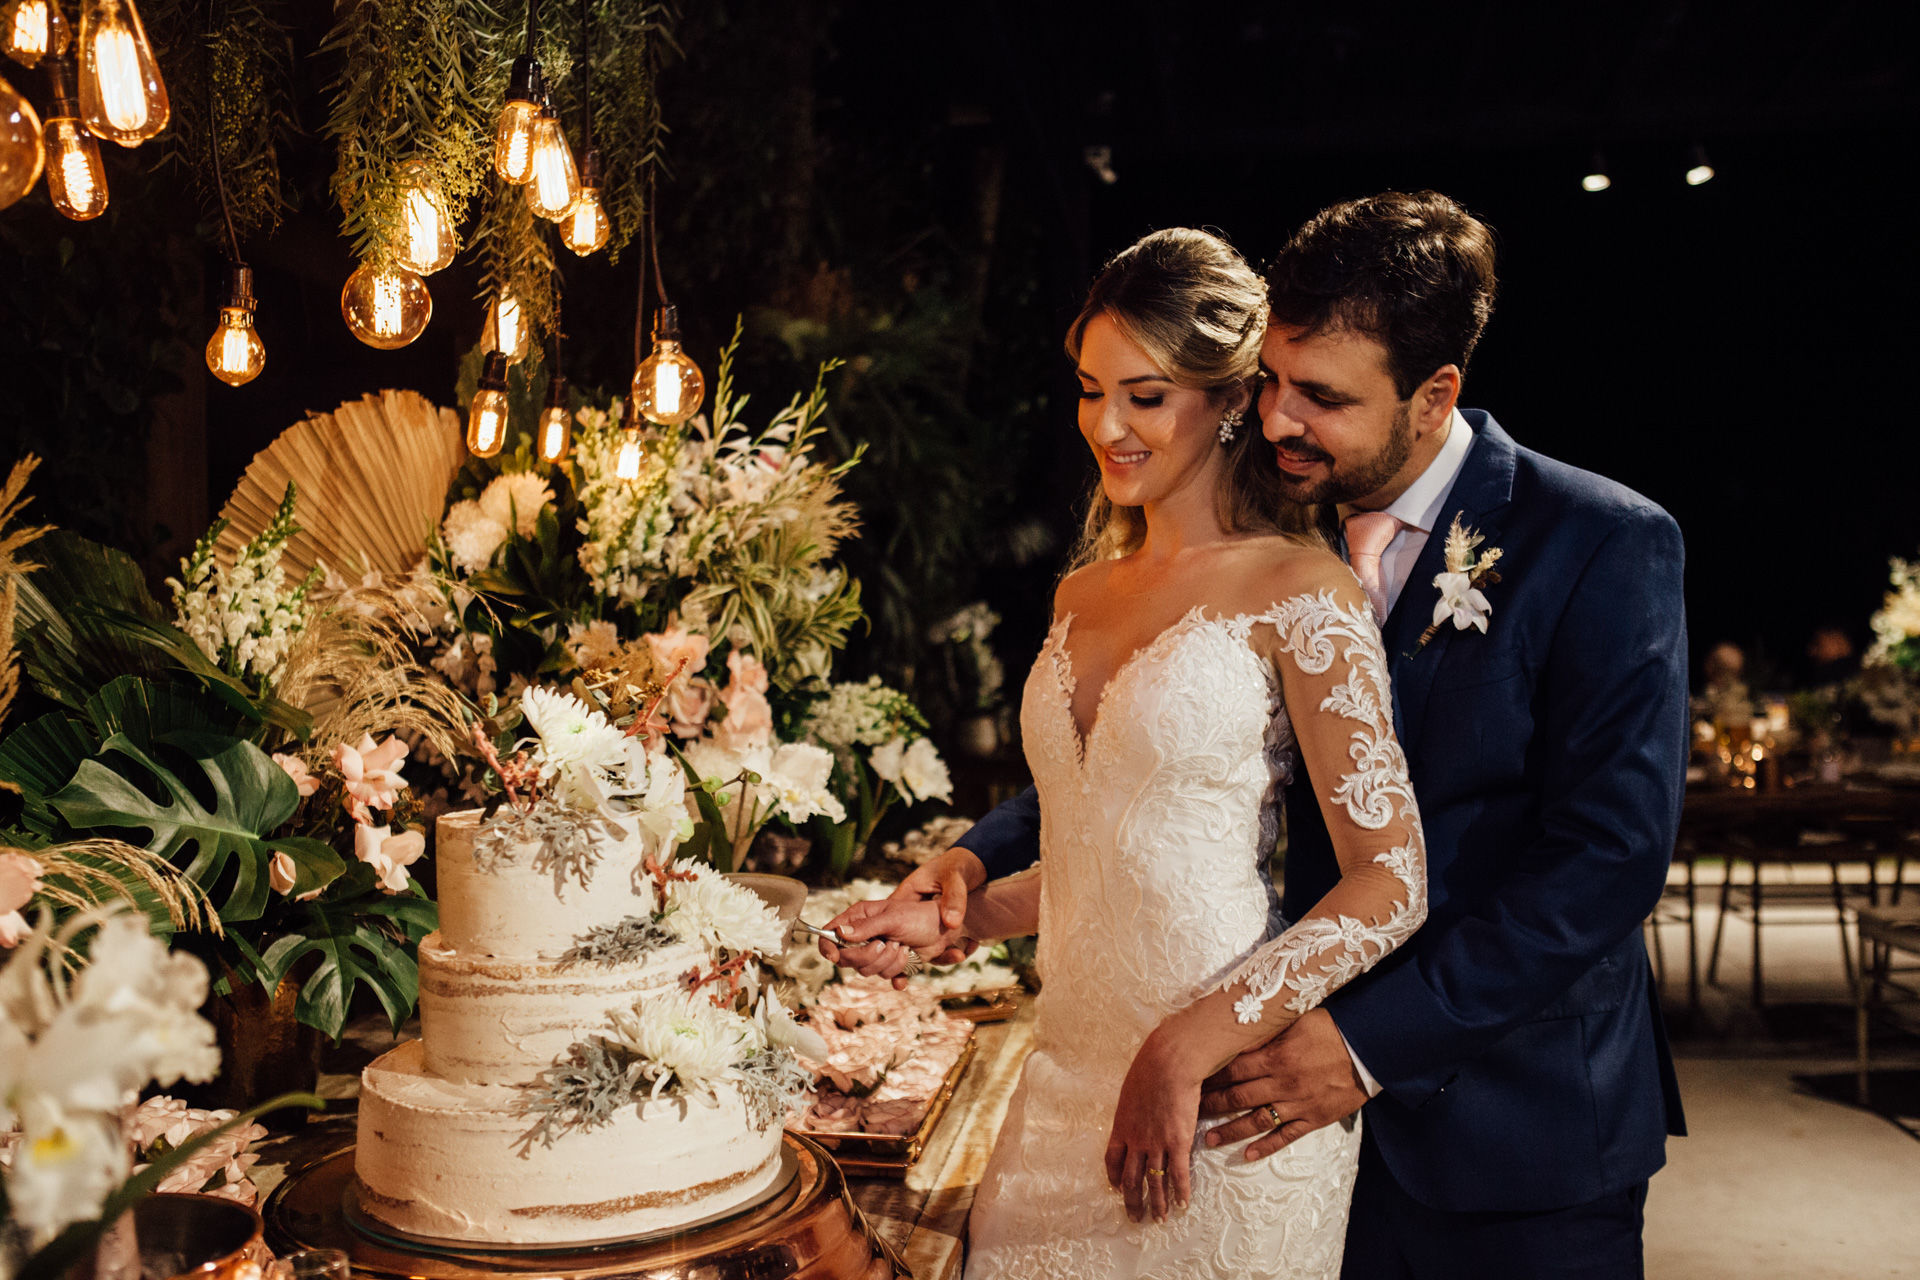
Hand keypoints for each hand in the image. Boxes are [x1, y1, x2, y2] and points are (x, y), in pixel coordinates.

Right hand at [817, 898, 944, 979]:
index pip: (830, 934)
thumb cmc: (919, 916)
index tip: (835, 957)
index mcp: (858, 917)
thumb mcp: (892, 918)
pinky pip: (884, 976)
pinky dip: (898, 971)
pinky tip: (907, 961)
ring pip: (866, 970)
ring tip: (902, 947)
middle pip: (847, 958)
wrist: (943, 930)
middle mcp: (863, 935)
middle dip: (869, 955)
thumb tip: (840, 932)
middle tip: (886, 944)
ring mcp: (875, 951)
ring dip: (888, 962)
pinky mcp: (888, 964)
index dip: (828, 947)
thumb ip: (866, 926)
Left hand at [1104, 1029, 1203, 1222]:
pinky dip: (1181, 1192)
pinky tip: (1183, 1205)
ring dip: (1157, 1204)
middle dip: (1132, 1201)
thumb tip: (1138, 1107)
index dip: (1114, 1178)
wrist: (1168, 1063)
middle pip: (1130, 1178)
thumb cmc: (1150, 1068)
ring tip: (1159, 1220)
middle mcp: (1136, 1140)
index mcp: (1121, 1126)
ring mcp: (1157, 1143)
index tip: (1117, 1188)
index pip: (1112, 1160)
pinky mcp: (1178, 1142)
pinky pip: (1179, 1175)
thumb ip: (1133, 1106)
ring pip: (1154, 1182)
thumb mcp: (1132, 1089)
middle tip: (1135, 1218)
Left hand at [1197, 1009, 1366, 1161]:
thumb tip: (1235, 1037)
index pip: (1232, 1070)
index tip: (1190, 1082)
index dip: (1209, 1077)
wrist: (1368, 1049)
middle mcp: (1282, 1083)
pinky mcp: (1314, 1119)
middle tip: (1188, 1112)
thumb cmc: (1330, 1029)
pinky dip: (1265, 1146)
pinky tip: (1247, 1155)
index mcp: (1275, 1057)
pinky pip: (1285, 1137)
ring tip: (1207, 1140)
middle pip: (1238, 1097)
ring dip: (1230, 1131)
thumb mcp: (1293, 1022)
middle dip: (1211, 1105)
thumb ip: (1264, 1034)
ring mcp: (1297, 1104)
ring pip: (1256, 1121)